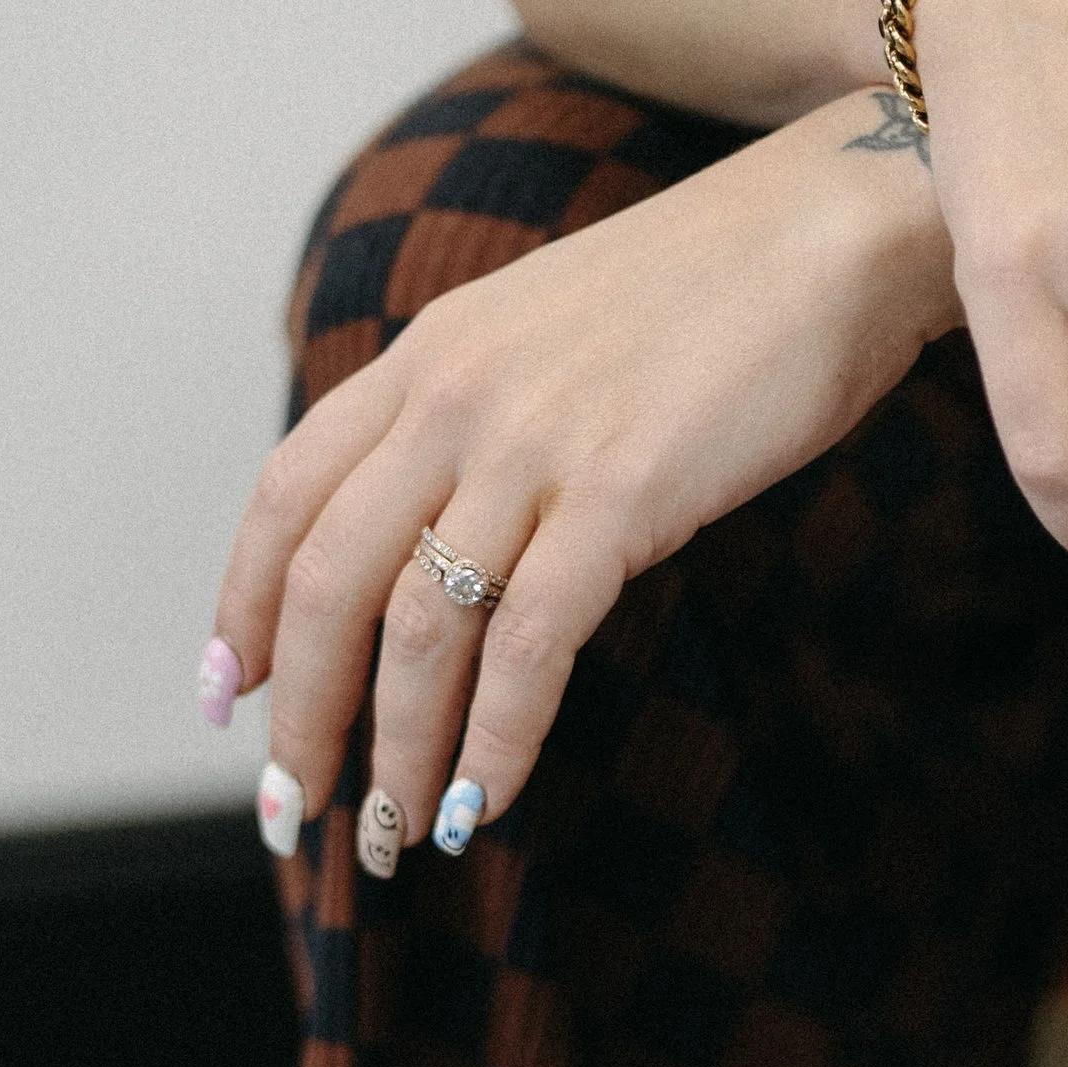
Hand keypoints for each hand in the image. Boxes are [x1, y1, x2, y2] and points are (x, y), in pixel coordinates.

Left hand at [211, 93, 957, 852]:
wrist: (837, 232)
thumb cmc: (721, 293)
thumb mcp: (555, 333)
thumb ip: (486, 415)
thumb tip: (454, 533)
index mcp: (431, 353)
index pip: (289, 493)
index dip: (243, 604)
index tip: (230, 691)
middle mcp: (456, 396)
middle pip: (328, 581)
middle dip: (303, 714)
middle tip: (300, 807)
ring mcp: (534, 444)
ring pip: (415, 629)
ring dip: (397, 751)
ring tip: (402, 834)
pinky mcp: (624, 493)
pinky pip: (530, 644)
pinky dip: (498, 737)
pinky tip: (488, 799)